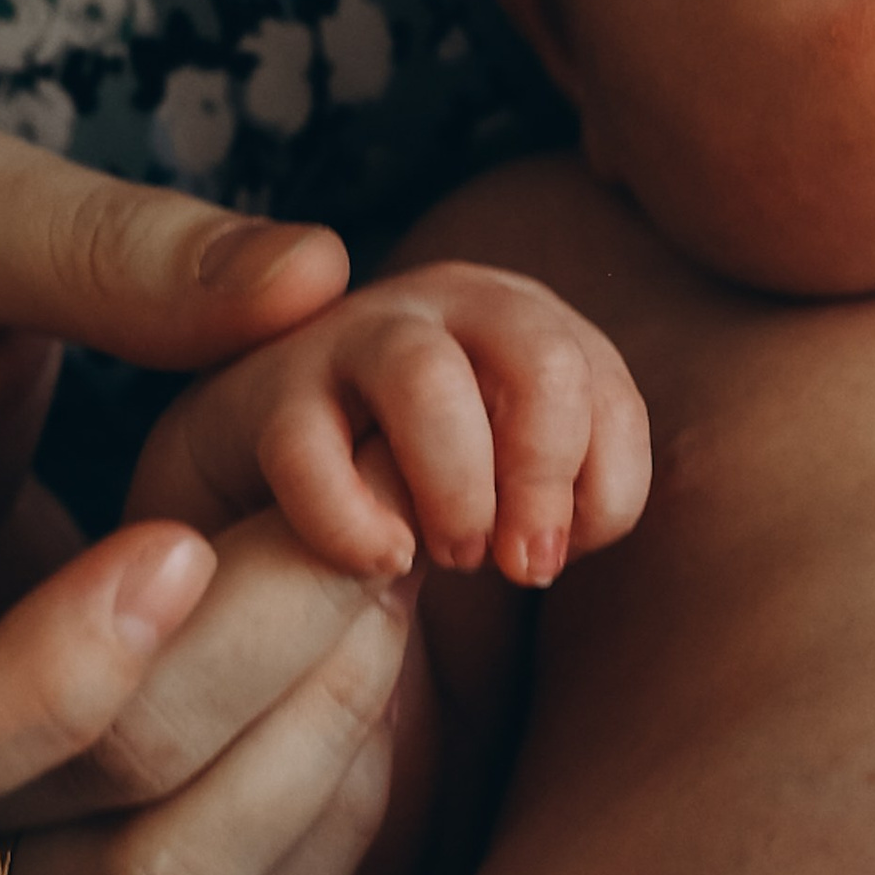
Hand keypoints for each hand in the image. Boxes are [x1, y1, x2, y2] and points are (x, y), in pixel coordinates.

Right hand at [0, 107, 428, 874]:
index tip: (182, 535)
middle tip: (360, 522)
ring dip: (322, 741)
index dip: (69, 669)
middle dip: (263, 665)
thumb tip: (313, 274)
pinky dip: (337, 809)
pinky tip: (355, 663)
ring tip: (370, 578)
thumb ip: (87, 241)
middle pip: (103, 842)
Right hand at [136, 263, 651, 590]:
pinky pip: (309, 449)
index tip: (559, 555)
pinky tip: (380, 561)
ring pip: (426, 378)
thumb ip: (568, 494)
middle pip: (546, 362)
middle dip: (544, 480)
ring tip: (453, 558)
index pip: (608, 394)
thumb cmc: (426, 488)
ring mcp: (356, 337)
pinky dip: (353, 516)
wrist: (278, 473)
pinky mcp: (267, 394)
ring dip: (456, 484)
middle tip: (521, 566)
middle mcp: (454, 307)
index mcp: (531, 324)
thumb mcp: (519, 481)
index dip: (602, 492)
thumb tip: (547, 547)